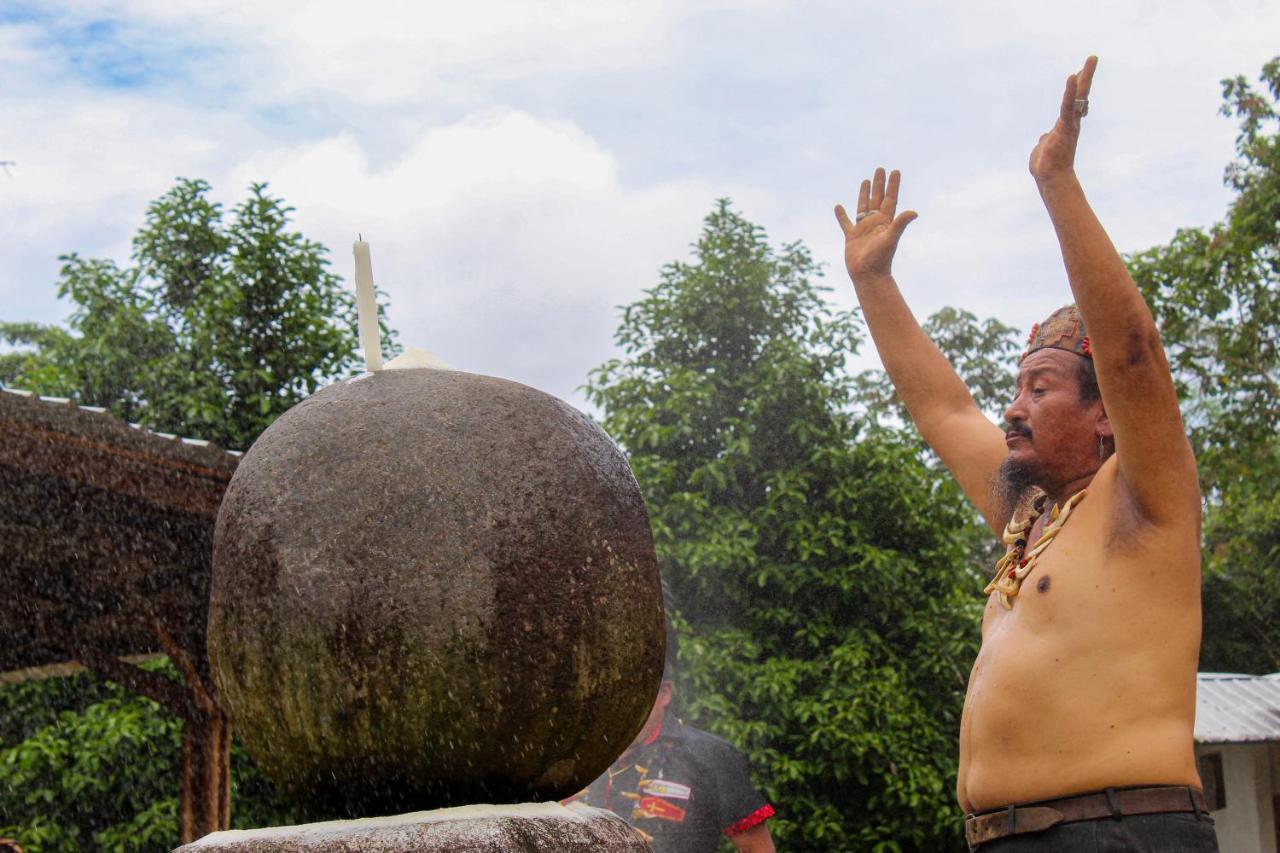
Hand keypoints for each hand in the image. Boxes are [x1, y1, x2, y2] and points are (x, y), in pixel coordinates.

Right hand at [834, 167, 917, 283]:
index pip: (890, 199)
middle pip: (877, 198)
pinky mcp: (851, 237)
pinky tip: (838, 206)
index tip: (895, 171)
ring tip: (865, 181)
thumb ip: (901, 223)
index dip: (893, 185)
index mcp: (885, 221)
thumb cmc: (880, 259)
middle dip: (879, 184)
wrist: (868, 275)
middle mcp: (875, 223)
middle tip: (880, 169)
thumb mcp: (890, 238)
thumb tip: (914, 212)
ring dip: (864, 194)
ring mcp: (863, 229)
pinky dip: (841, 215)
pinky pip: (846, 222)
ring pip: (863, 206)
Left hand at [1029, 56, 1097, 185]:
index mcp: (1065, 124)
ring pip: (1078, 96)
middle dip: (1086, 76)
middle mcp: (1070, 121)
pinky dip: (1069, 91)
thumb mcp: (1045, 146)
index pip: (1072, 102)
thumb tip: (1045, 137)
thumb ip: (1046, 139)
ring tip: (1090, 61)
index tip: (1079, 72)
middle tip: (1093, 58)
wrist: (1050, 177)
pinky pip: (1067, 105)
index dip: (1075, 87)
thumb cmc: (1047, 165)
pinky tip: (1072, 77)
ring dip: (1084, 77)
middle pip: (1080, 94)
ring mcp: (1069, 123)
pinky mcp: (1064, 126)